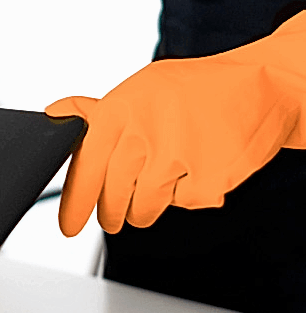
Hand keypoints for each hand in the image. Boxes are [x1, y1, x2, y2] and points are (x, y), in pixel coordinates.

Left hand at [45, 11, 305, 236]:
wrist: (257, 86)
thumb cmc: (193, 88)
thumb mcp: (138, 88)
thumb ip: (97, 110)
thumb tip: (56, 113)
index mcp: (120, 109)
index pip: (85, 167)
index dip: (75, 203)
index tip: (69, 225)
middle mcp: (143, 134)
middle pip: (111, 196)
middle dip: (111, 211)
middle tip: (115, 212)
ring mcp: (177, 158)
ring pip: (142, 208)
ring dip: (143, 206)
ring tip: (160, 179)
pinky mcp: (208, 181)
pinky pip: (181, 205)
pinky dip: (184, 195)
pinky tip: (195, 166)